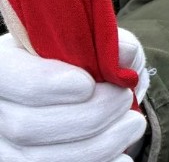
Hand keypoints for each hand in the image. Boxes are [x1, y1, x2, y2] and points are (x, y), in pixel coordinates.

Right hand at [0, 30, 147, 160]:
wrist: (84, 99)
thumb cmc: (87, 64)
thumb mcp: (100, 43)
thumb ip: (110, 42)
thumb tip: (123, 52)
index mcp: (5, 64)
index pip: (9, 76)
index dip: (48, 84)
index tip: (89, 85)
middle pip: (27, 126)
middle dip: (88, 116)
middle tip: (125, 101)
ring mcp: (4, 146)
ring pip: (38, 159)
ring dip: (98, 145)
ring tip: (133, 125)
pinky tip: (122, 155)